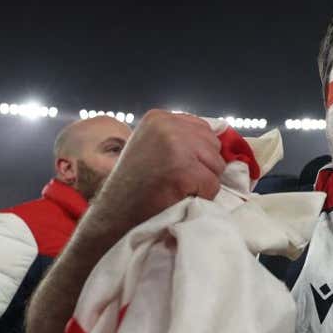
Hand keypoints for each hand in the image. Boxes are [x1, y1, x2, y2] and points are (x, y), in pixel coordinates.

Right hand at [97, 111, 225, 227]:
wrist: (115, 214)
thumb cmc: (135, 184)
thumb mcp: (153, 146)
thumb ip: (180, 137)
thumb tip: (217, 137)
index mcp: (160, 118)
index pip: (203, 128)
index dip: (197, 153)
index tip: (176, 167)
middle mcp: (167, 126)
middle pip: (213, 145)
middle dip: (202, 166)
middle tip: (175, 180)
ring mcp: (175, 146)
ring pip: (217, 165)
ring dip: (202, 182)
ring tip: (176, 188)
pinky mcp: (184, 170)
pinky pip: (212, 184)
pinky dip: (202, 196)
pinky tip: (178, 197)